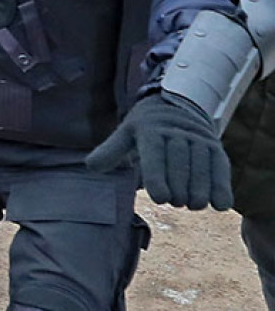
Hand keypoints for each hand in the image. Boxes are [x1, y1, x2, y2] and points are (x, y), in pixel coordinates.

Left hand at [86, 92, 232, 210]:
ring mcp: (198, 138)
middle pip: (179, 162)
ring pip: (202, 165)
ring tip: (194, 205)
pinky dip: (221, 186)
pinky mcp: (215, 146)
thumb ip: (110, 150)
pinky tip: (221, 206)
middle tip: (176, 203)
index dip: (157, 177)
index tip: (160, 198)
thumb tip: (90, 166)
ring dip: (199, 189)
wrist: (176, 104)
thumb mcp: (126, 133)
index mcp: (150, 129)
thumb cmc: (146, 127)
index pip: (154, 154)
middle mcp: (175, 131)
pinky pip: (220, 166)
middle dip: (179, 187)